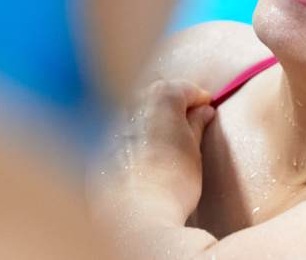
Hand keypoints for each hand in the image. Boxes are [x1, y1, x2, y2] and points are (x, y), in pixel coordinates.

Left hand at [105, 79, 215, 222]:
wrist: (136, 217)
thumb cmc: (172, 182)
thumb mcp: (193, 150)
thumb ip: (196, 124)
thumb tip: (203, 112)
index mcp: (160, 98)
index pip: (184, 88)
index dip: (198, 97)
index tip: (207, 106)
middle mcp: (131, 103)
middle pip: (156, 95)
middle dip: (173, 104)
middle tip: (189, 120)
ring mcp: (111, 123)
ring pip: (135, 112)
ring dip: (150, 119)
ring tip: (165, 139)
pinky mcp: (98, 146)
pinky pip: (118, 132)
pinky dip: (132, 136)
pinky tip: (142, 155)